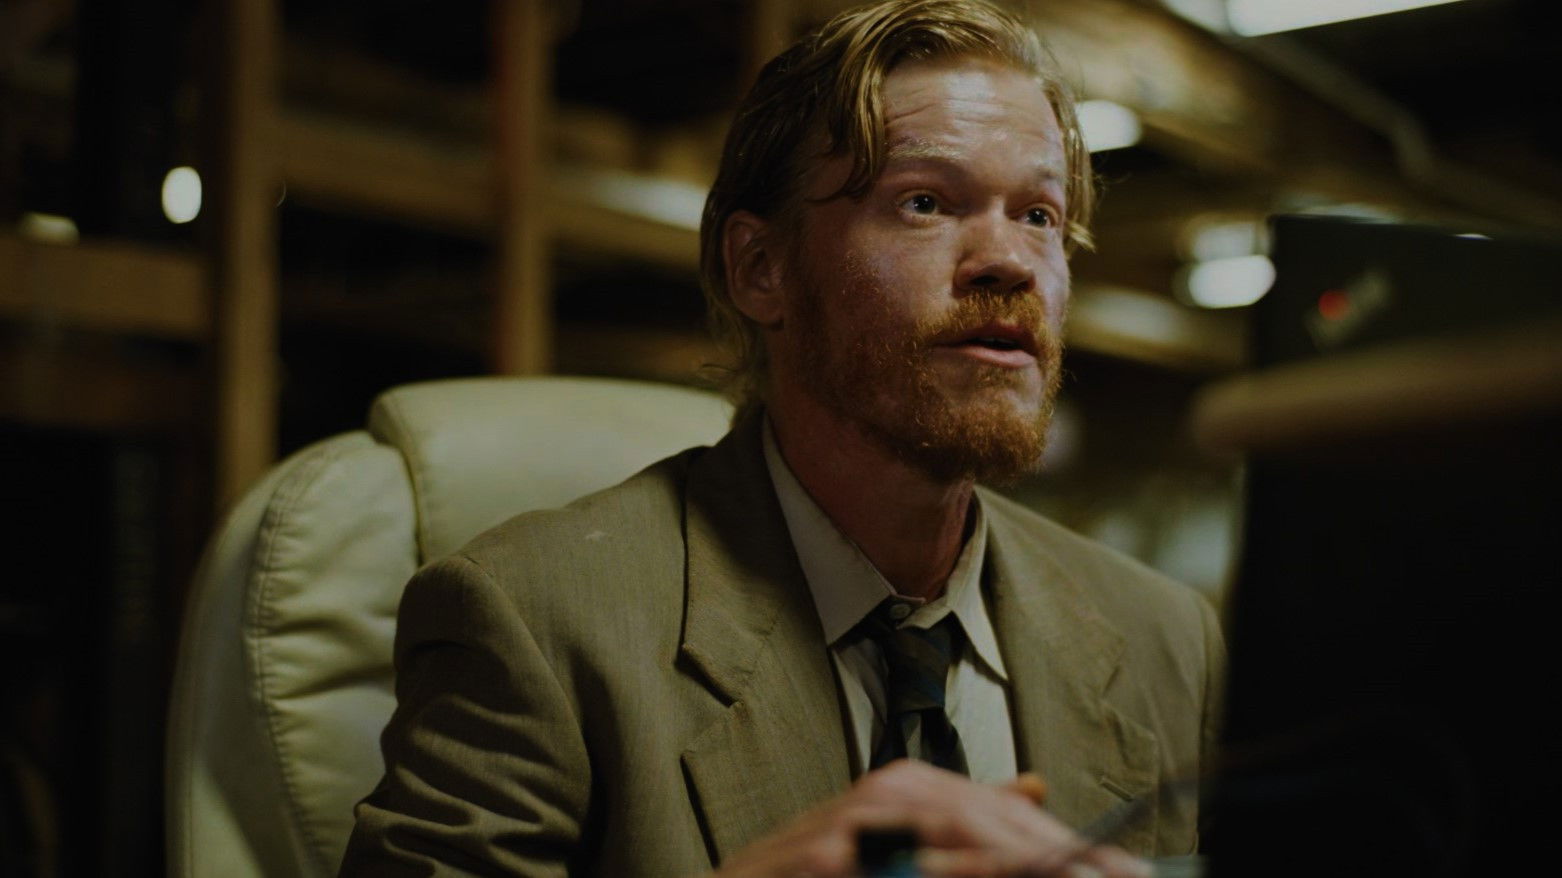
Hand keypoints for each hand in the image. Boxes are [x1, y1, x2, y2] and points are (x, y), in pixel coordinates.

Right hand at [710, 760, 1149, 877]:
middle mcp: (885, 793)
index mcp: (907, 788)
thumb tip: (1032, 784)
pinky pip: (903, 865)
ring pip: (954, 834)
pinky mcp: (822, 859)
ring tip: (1074, 868)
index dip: (1069, 843)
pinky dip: (955, 867)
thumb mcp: (893, 847)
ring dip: (1018, 852)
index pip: (1005, 812)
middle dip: (1061, 851)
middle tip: (1121, 876)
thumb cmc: (815, 876)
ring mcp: (850, 825)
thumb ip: (958, 816)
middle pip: (991, 819)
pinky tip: (1001, 868)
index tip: (1126, 871)